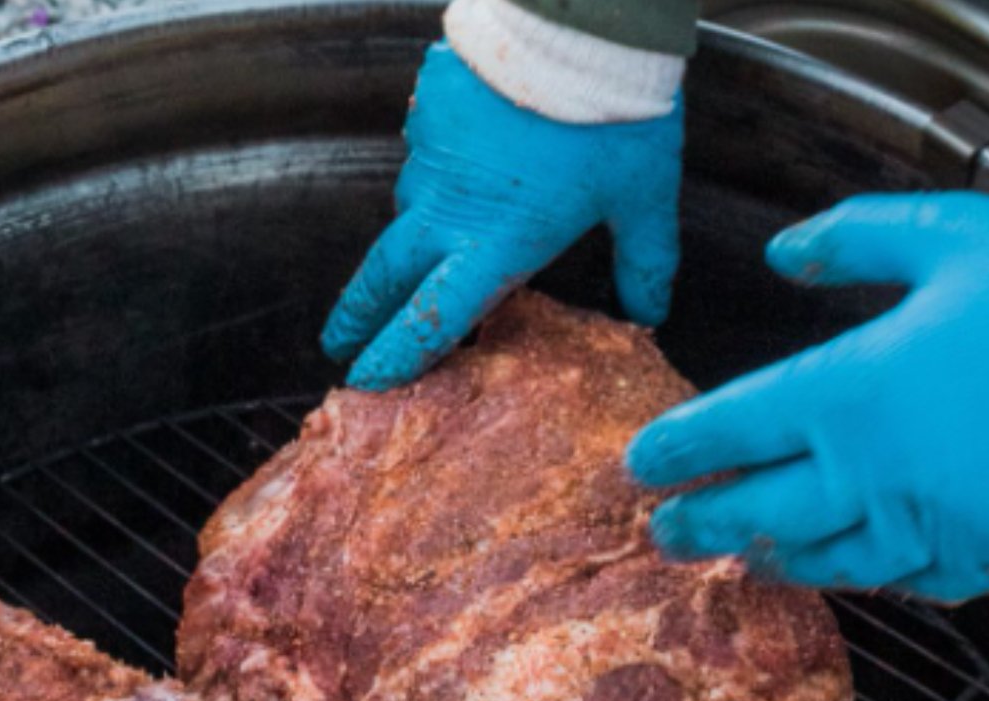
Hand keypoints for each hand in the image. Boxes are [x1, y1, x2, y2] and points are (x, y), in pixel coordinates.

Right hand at [322, 42, 684, 389]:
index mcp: (498, 244)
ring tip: (435, 235)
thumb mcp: (644, 198)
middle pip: (383, 275)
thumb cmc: (616, 116)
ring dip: (416, 230)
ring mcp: (430, 157)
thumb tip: (650, 309)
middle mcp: (449, 210)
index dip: (396, 354)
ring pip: (409, 207)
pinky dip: (441, 162)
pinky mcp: (427, 108)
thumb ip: (645, 260)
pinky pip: (425, 148)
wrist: (581, 26)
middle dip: (356, 315)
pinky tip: (471, 151)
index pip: (433, 317)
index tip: (368, 377)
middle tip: (338, 341)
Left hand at [626, 192, 988, 602]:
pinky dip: (868, 574)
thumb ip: (846, 239)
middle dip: (699, 526)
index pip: (729, 432)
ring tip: (743, 557)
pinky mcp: (981, 557)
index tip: (639, 465)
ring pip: (825, 560)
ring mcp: (925, 523)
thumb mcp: (938, 232)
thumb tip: (781, 252)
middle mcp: (871, 471)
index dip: (675, 452)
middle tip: (663, 532)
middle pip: (756, 513)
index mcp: (847, 389)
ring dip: (774, 559)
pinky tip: (850, 566)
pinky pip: (905, 580)